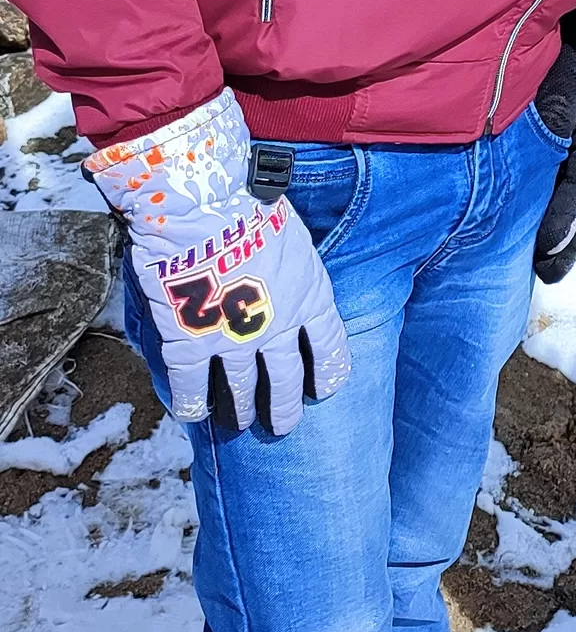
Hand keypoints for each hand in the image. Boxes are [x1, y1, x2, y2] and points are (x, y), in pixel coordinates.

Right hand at [87, 86, 350, 432]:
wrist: (202, 206)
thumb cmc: (247, 206)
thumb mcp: (292, 237)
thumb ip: (292, 269)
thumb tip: (281, 276)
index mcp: (310, 298)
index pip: (329, 347)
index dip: (328, 372)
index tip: (324, 389)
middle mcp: (278, 328)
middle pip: (287, 380)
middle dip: (284, 407)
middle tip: (282, 425)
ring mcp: (234, 342)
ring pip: (242, 390)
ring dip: (241, 410)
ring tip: (239, 422)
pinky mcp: (191, 344)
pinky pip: (192, 386)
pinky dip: (191, 403)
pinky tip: (191, 414)